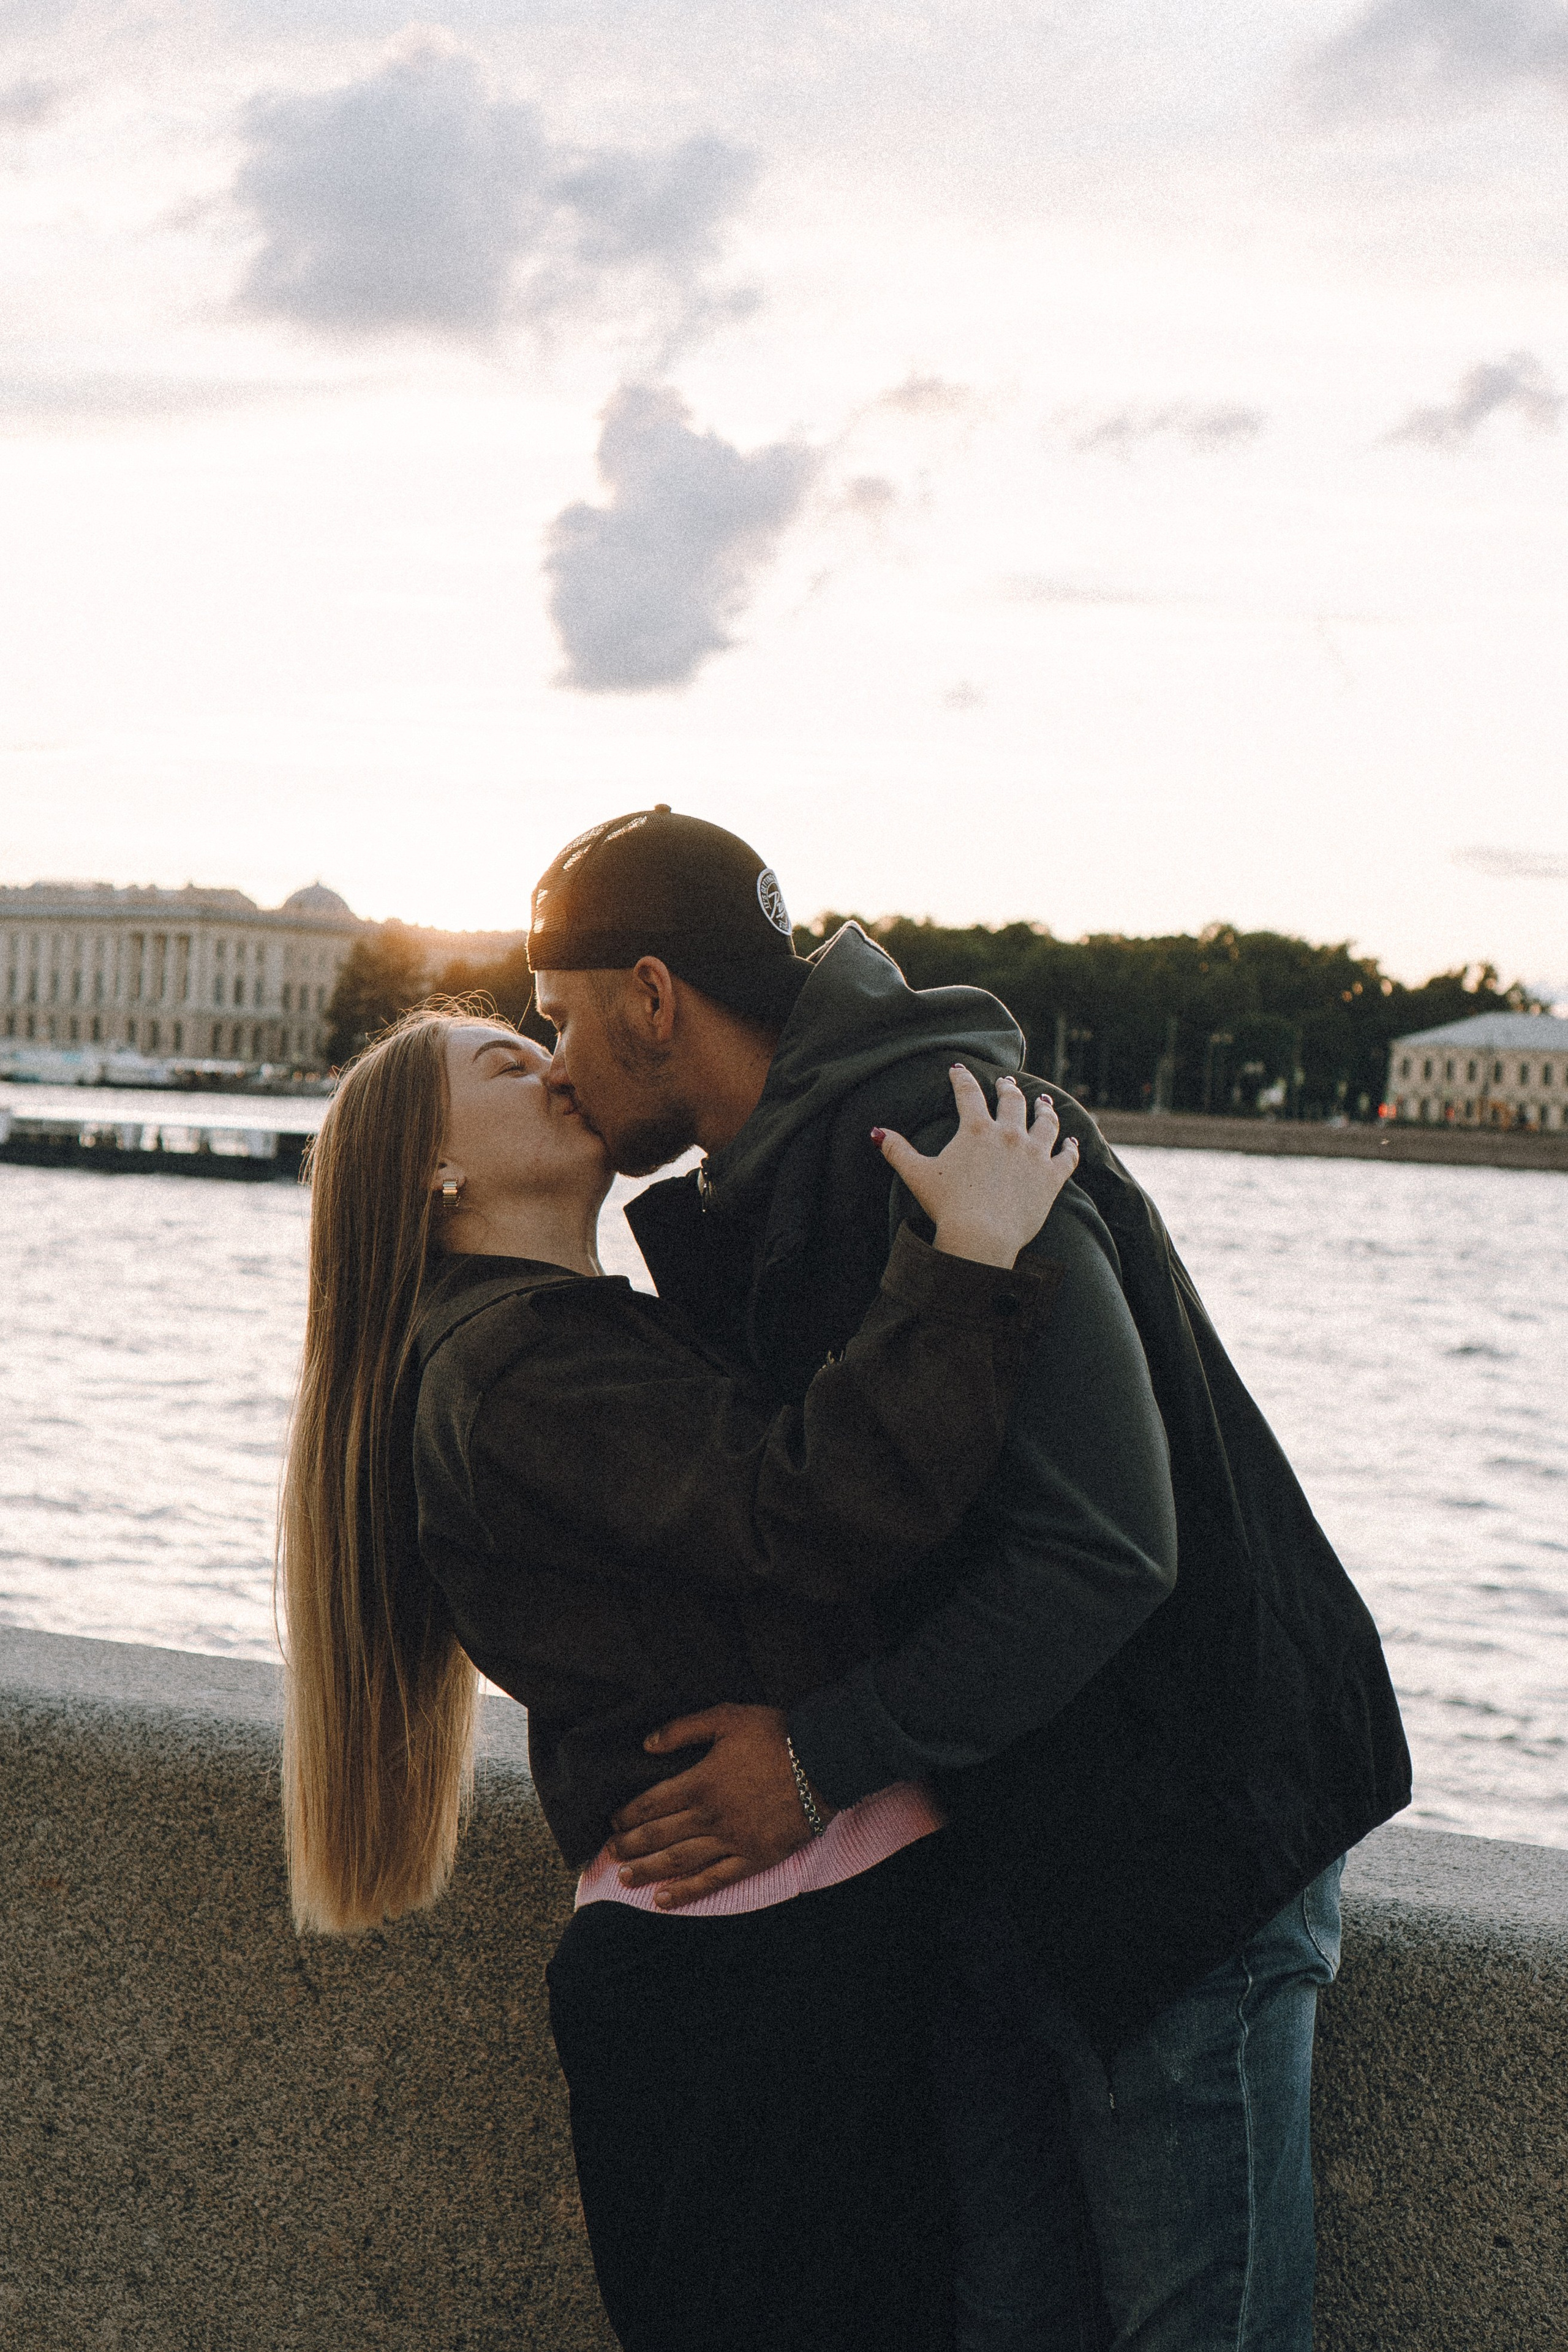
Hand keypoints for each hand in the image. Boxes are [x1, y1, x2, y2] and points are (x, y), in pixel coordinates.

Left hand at [606, 1702, 836, 1910]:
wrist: (824, 1762)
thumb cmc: (776, 1736)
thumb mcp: (727, 1717)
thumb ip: (684, 1729)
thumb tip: (647, 1744)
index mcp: (700, 1782)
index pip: (652, 1803)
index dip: (629, 1814)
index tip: (613, 1822)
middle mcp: (709, 1816)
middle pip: (659, 1835)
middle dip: (631, 1845)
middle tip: (610, 1853)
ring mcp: (730, 1841)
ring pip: (679, 1861)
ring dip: (648, 1870)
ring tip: (625, 1878)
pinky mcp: (752, 1858)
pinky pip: (713, 1880)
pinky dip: (686, 1892)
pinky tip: (663, 1900)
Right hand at [873, 1065, 1077, 1267]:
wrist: (982, 1236)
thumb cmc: (948, 1206)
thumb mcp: (918, 1175)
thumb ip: (898, 1151)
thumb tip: (876, 1132)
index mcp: (976, 1130)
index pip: (968, 1093)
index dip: (961, 1078)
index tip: (958, 1069)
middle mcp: (1008, 1134)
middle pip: (1012, 1101)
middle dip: (1007, 1089)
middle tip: (1006, 1083)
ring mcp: (1034, 1154)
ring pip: (1045, 1123)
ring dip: (1044, 1110)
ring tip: (1044, 1103)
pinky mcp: (1052, 1177)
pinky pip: (1067, 1157)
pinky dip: (1070, 1148)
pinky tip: (1072, 1142)